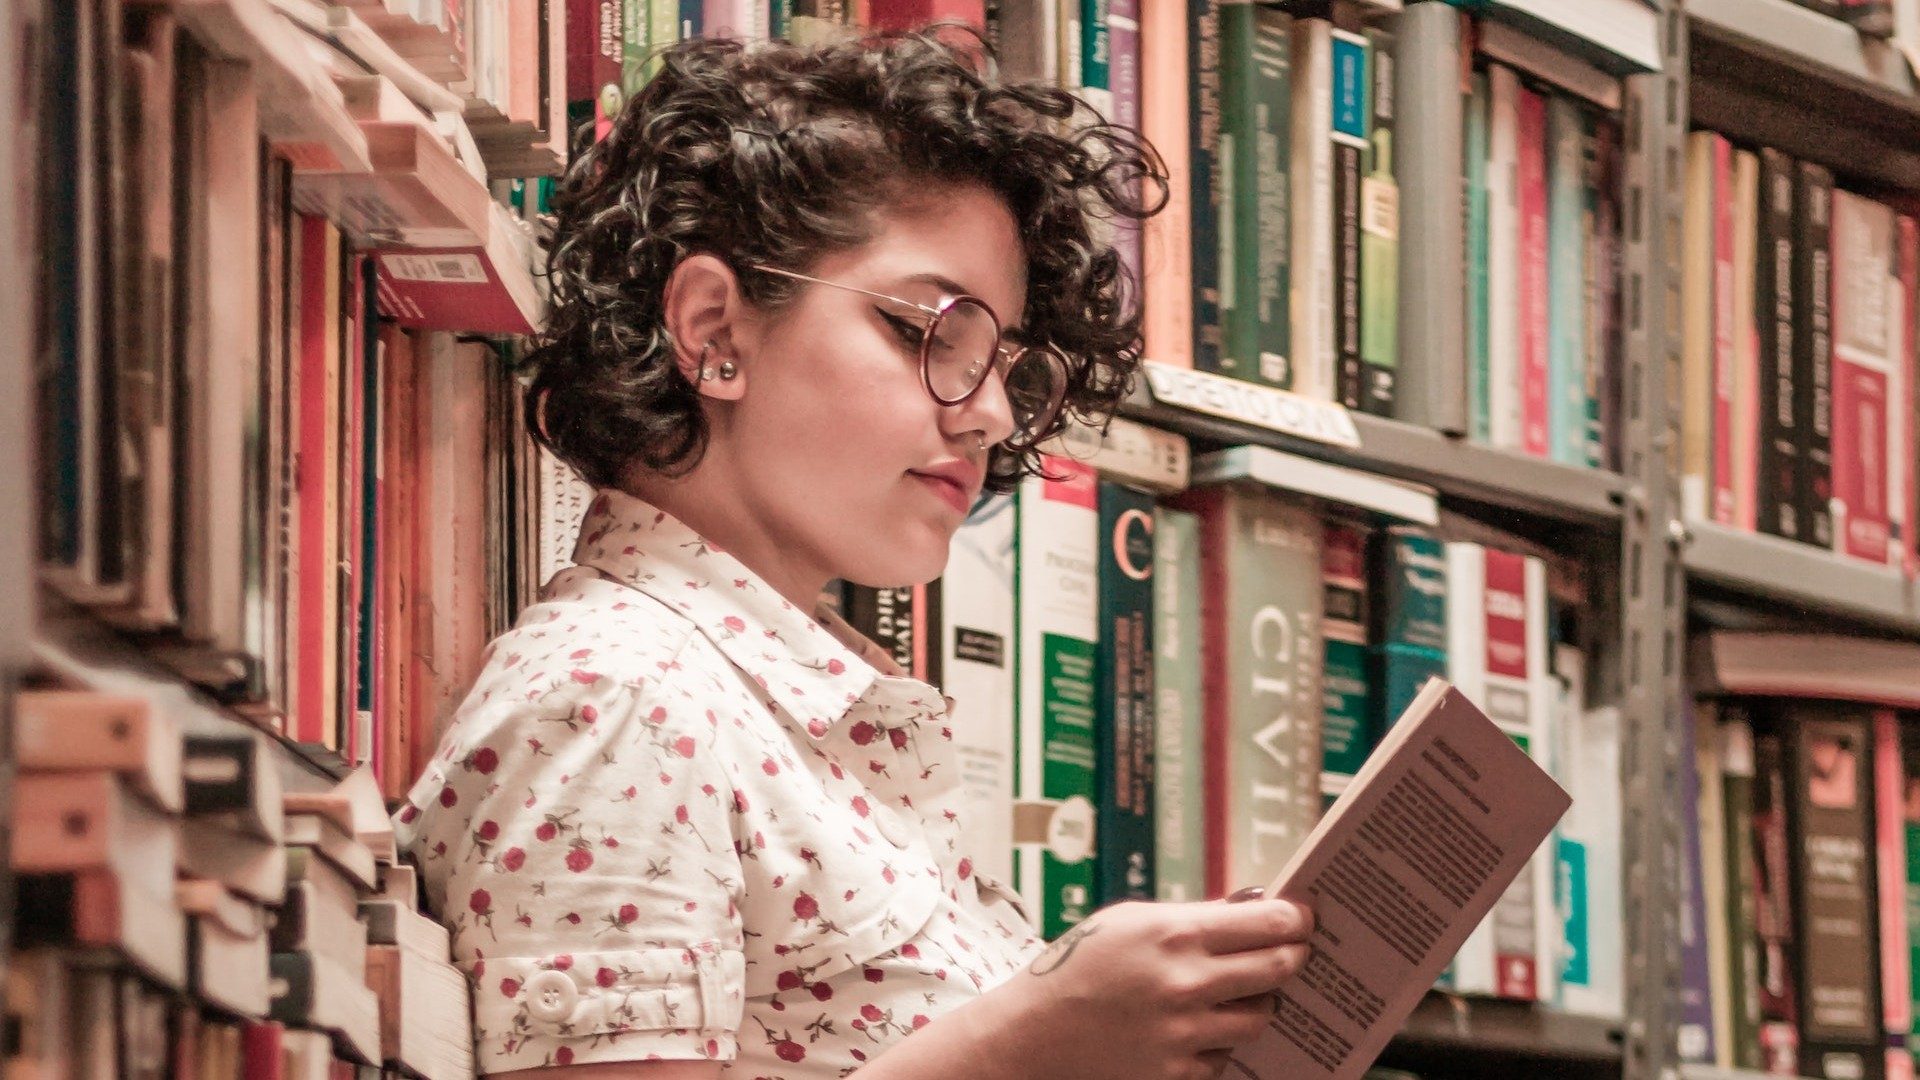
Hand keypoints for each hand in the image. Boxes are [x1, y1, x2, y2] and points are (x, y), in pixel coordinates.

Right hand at [973, 894, 1314, 1079]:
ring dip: (1259, 1001)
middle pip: (1278, 968)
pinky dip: (1221, 1040)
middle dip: (1293, 956)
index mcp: (1175, 934)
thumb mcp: (1129, 921)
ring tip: (1245, 991)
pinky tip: (1202, 1026)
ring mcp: (1185, 1033)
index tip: (1303, 918)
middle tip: (1295, 950)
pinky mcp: (1179, 1072)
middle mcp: (1186, 983)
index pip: (1267, 923)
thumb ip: (1191, 918)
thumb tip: (1247, 911)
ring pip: (1261, 1016)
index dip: (1296, 919)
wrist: (1036, 1033)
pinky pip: (1227, 1054)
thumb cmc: (1079, 966)